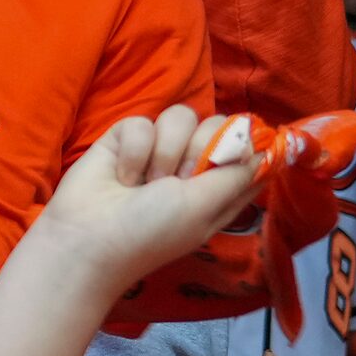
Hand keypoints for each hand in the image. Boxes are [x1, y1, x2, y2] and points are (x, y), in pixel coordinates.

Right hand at [28, 106, 262, 297]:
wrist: (87, 237)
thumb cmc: (151, 232)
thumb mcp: (203, 208)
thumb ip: (237, 173)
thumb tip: (269, 145)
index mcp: (216, 187)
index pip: (247, 151)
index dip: (248, 143)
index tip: (237, 150)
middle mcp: (191, 165)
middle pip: (216, 125)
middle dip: (200, 148)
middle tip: (181, 180)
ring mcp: (158, 149)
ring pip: (180, 117)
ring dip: (164, 153)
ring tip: (146, 182)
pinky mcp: (126, 137)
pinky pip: (142, 122)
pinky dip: (134, 151)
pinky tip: (123, 175)